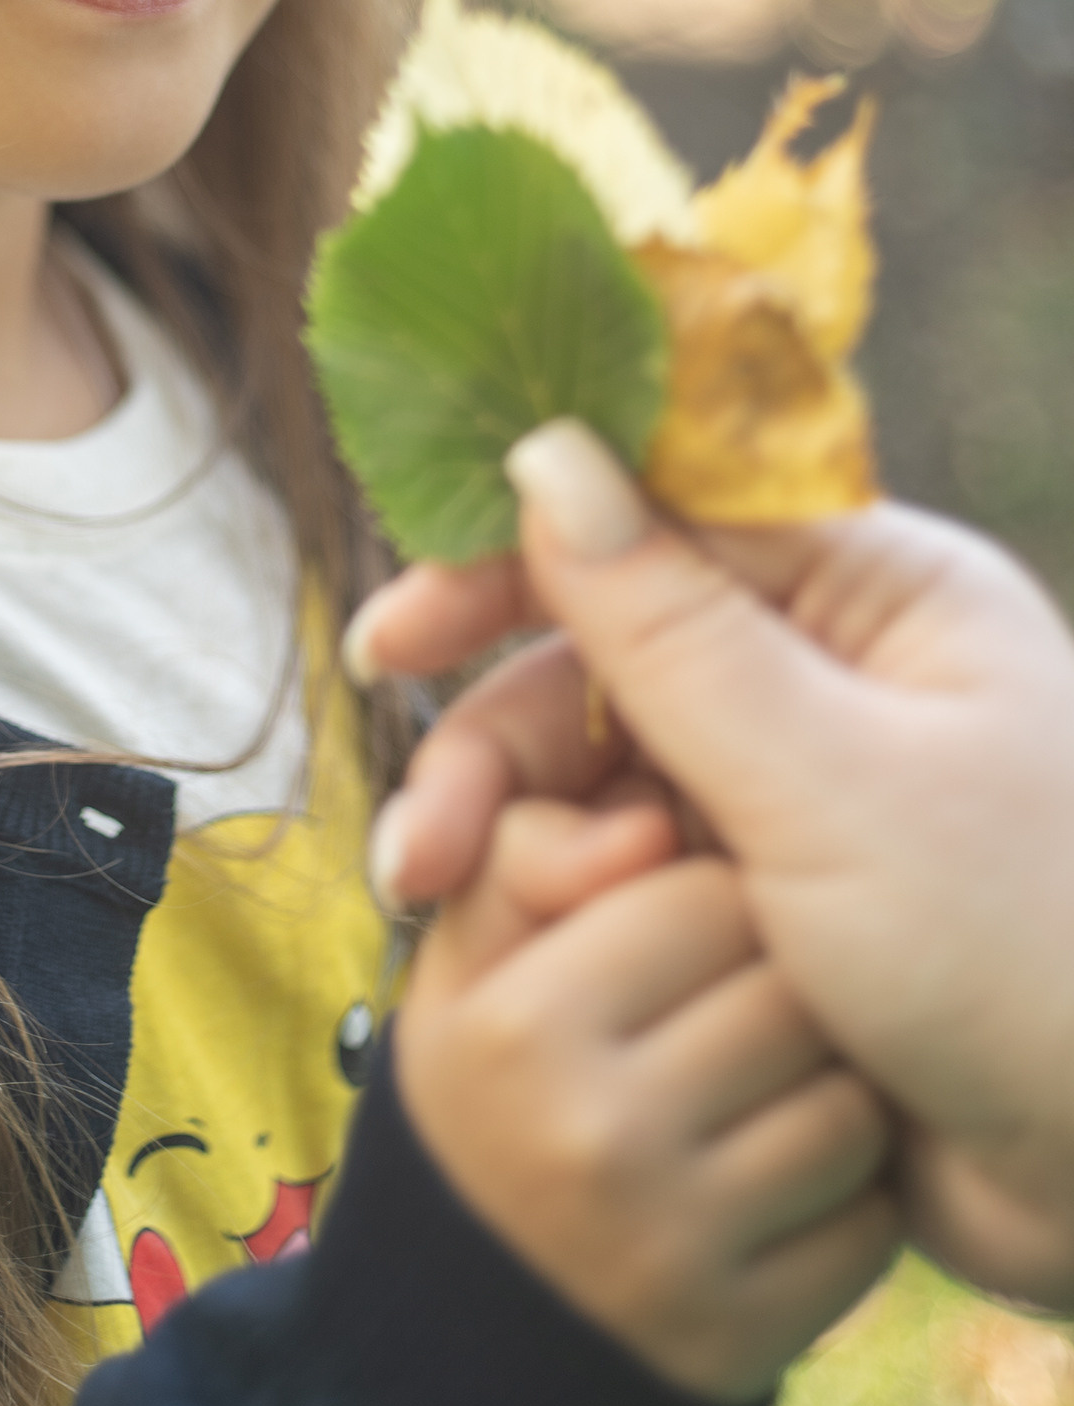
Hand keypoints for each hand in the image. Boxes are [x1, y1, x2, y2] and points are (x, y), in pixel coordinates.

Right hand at [355, 425, 1073, 1307]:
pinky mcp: (796, 899)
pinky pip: (650, 863)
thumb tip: (546, 450)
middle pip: (612, 661)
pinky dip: (579, 895)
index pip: (656, 525)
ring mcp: (817, 785)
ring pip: (617, 769)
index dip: (509, 569)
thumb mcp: (827, 784)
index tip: (394, 639)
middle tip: (417, 860)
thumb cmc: (1025, 956)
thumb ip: (668, 627)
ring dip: (528, 833)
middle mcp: (843, 668)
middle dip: (501, 751)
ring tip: (449, 916)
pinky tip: (522, 944)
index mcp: (878, 592)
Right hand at [394, 794, 897, 1401]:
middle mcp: (589, 1136)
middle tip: (725, 1029)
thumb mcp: (466, 962)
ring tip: (753, 1111)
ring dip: (822, 1101)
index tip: (682, 947)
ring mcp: (668, 1249)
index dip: (711, 907)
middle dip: (773, 994)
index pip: (705, 894)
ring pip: (846, 1109)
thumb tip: (652, 824)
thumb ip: (529, 853)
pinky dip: (844, 1207)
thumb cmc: (489, 1094)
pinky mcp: (737, 1341)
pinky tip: (773, 1201)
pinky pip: (869, 1225)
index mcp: (516, 1026)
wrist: (463, 1332)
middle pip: (787, 995)